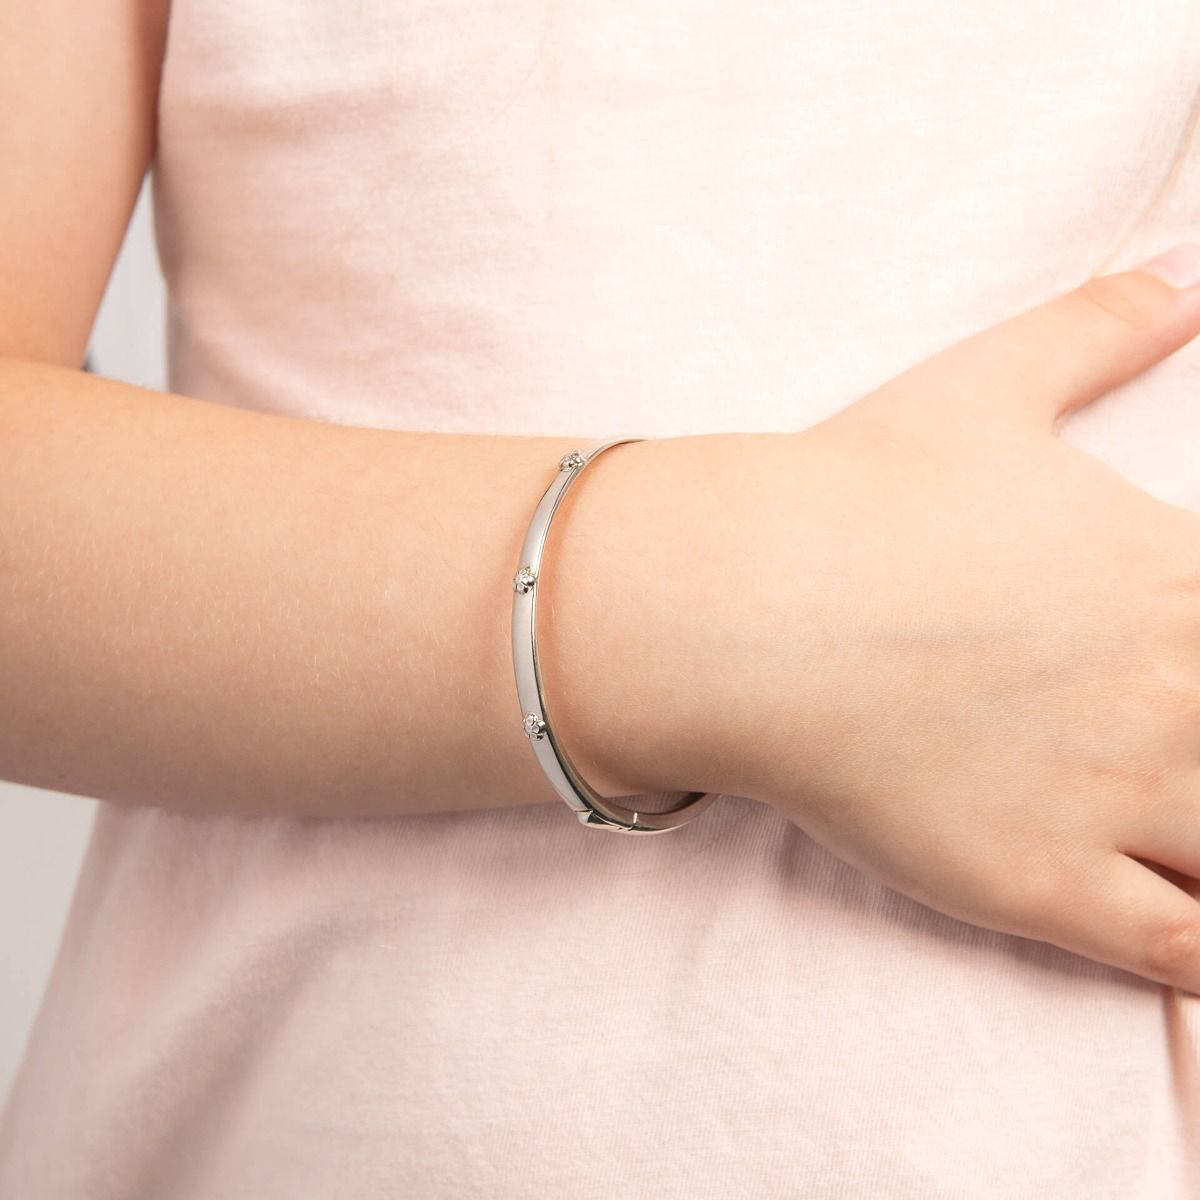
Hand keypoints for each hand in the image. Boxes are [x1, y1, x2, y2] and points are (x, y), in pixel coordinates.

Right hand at [715, 245, 1199, 991]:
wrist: (742, 603)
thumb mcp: (985, 386)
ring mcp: (1114, 801)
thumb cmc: (854, 494)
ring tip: (1197, 827)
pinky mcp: (1039, 884)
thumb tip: (1186, 267)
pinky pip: (1181, 953)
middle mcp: (1174, 696)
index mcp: (1178, 580)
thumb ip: (1100, 327)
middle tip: (1188, 737)